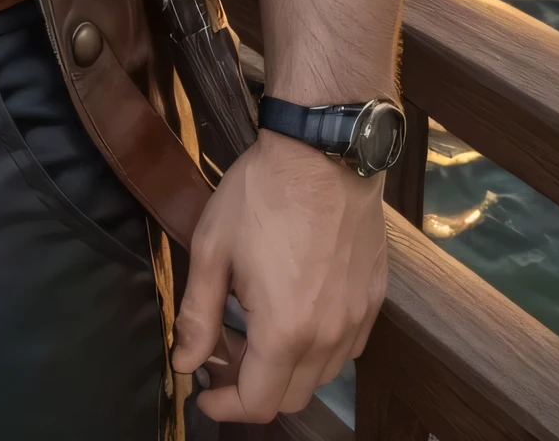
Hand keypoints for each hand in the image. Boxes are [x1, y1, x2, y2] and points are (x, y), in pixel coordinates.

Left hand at [172, 129, 387, 423]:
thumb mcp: (213, 248)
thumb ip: (198, 314)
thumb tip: (185, 362)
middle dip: (251, 390)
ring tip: (253, 331)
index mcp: (285, 331)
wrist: (323, 152)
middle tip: (222, 355)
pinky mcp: (373, 301)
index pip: (258, 403)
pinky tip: (292, 313)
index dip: (225, 406)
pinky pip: (345, 349)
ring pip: (320, 376)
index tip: (203, 389)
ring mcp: (356, 321)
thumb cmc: (262, 194)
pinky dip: (316, 349)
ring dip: (285, 371)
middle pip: (291, 397)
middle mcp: (328, 338)